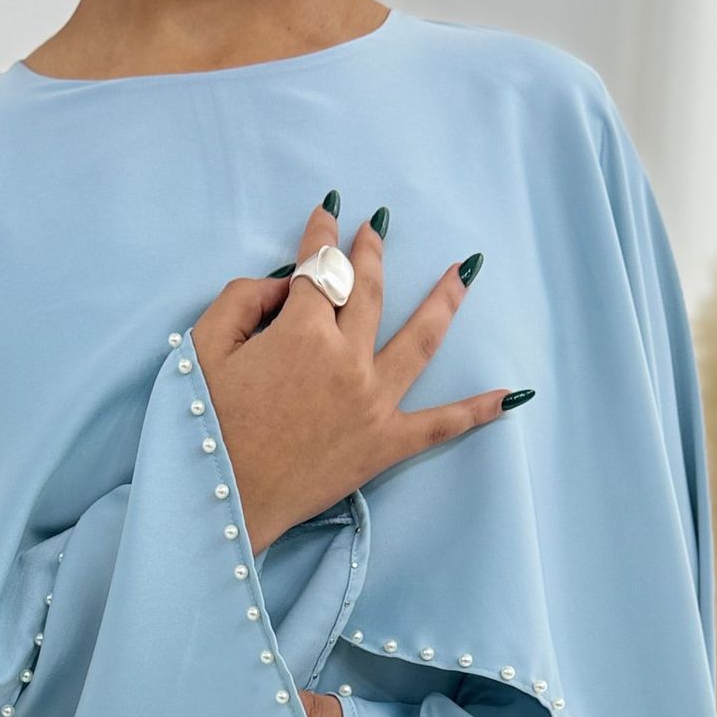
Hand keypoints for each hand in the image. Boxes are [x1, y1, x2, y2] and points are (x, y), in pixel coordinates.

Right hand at [190, 198, 513, 554]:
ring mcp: (373, 403)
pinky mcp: (385, 446)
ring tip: (465, 270)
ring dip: (445, 300)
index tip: (327, 213)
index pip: (320, 269)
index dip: (321, 235)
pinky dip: (479, 411)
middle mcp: (348, 360)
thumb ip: (244, 298)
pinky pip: (441, 425)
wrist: (221, 504)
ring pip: (420, 340)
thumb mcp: (202, 346)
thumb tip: (285, 287)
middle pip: (369, 291)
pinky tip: (513, 394)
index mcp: (302, 332)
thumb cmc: (203, 428)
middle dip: (373, 252)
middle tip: (378, 227)